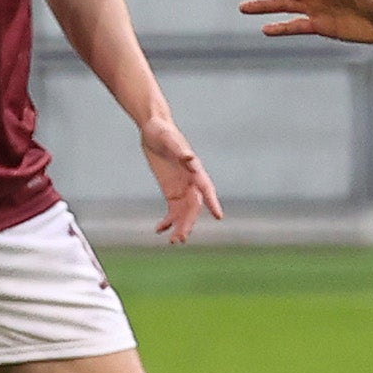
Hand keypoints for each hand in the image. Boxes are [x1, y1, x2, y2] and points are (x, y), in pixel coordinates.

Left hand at [141, 114, 221, 243]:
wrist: (154, 130)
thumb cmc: (162, 132)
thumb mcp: (167, 139)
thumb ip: (179, 149)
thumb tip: (189, 158)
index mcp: (194, 170)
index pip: (206, 189)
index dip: (213, 202)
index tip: (219, 216)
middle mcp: (191, 182)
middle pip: (193, 207)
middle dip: (189, 223)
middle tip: (180, 239)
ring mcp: (182, 188)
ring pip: (184, 213)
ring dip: (180, 227)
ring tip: (172, 241)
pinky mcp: (171, 191)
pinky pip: (172, 211)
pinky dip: (167, 222)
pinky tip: (158, 230)